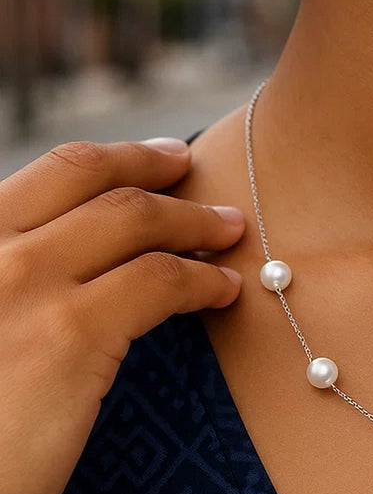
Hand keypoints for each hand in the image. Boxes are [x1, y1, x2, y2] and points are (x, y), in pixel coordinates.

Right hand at [0, 137, 244, 493]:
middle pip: (90, 177)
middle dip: (155, 165)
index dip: (115, 159)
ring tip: (230, 230)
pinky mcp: (68, 335)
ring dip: (193, 219)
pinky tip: (224, 290)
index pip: (49, 174)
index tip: (155, 159)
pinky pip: (161, 281)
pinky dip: (203, 278)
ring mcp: (22, 284)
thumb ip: (15, 287)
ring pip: (134, 220)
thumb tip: (82, 262)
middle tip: (195, 169)